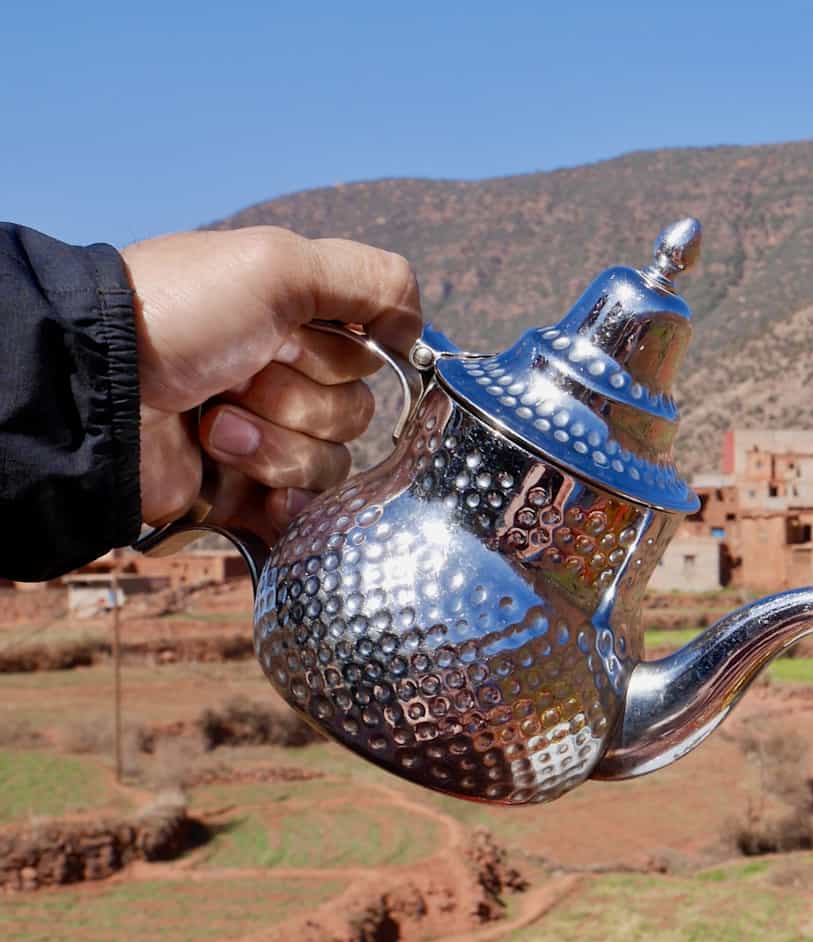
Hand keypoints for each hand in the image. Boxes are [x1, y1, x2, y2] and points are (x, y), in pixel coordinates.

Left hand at [123, 227, 421, 543]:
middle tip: (238, 377)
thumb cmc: (179, 315)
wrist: (98, 390)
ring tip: (212, 423)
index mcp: (294, 322)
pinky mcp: (245, 493)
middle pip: (357, 412)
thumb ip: (371, 279)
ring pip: (331, 463)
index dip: (345, 351)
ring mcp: (265, 438)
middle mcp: (283, 378)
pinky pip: (305, 512)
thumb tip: (419, 329)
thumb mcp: (278, 264)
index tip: (299, 335)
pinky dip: (278, 496)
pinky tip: (235, 473)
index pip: (373, 351)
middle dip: (300, 398)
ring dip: (272, 443)